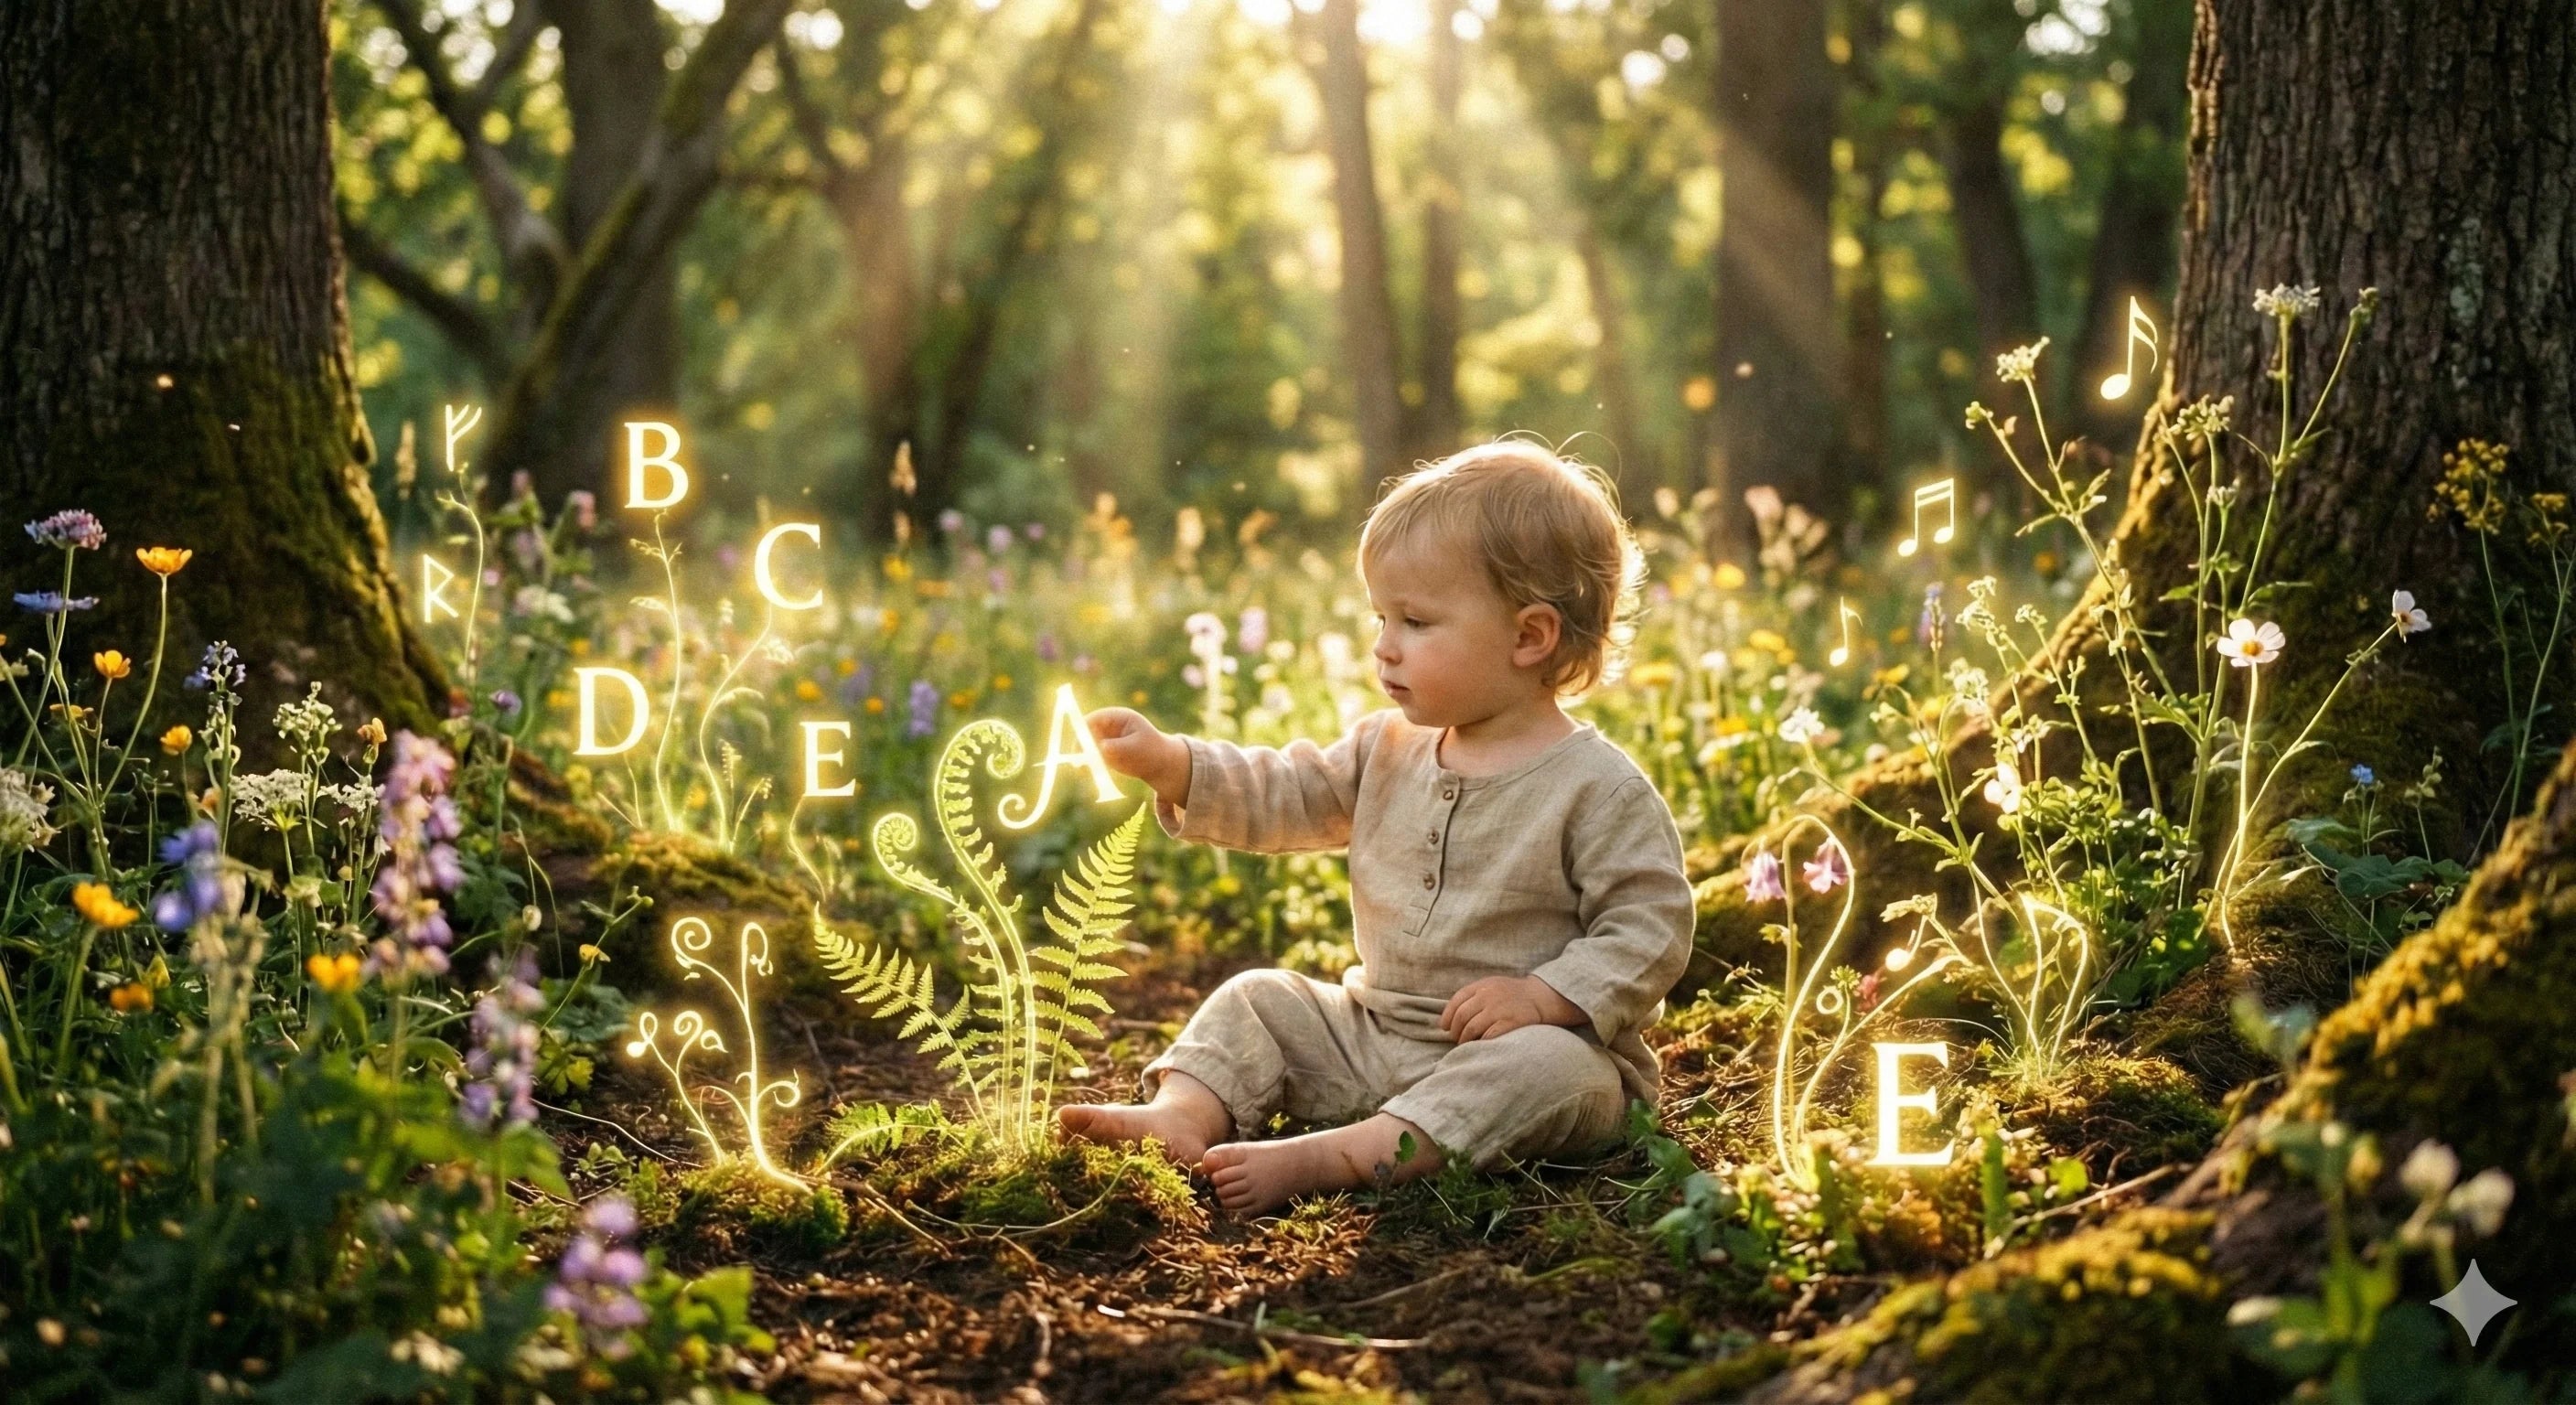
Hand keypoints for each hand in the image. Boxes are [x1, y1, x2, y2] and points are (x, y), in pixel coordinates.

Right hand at [1086, 707, 1191, 807]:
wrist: (1160, 763)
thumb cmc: (1152, 751)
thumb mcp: (1137, 748)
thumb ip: (1119, 747)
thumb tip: (1102, 747)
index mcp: (1118, 717)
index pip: (1094, 719)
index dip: (1083, 730)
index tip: (1079, 746)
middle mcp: (1108, 726)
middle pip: (1086, 732)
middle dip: (1081, 747)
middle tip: (1078, 762)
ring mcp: (1105, 738)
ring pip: (1087, 747)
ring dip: (1085, 759)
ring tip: (1093, 771)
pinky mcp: (1103, 752)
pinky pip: (1091, 758)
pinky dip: (1091, 766)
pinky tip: (1097, 773)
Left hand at [1439, 975, 1585, 1042]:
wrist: (1541, 997)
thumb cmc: (1512, 995)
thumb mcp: (1491, 986)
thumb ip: (1473, 996)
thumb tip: (1450, 1017)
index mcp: (1482, 986)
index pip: (1457, 1001)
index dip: (1447, 1016)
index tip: (1445, 1028)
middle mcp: (1488, 996)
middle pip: (1462, 1016)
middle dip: (1455, 1031)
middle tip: (1456, 1039)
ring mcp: (1499, 1009)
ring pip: (1471, 1028)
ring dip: (1465, 1039)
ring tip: (1466, 1044)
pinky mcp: (1510, 1023)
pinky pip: (1488, 1036)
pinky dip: (1481, 1042)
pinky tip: (1480, 1045)